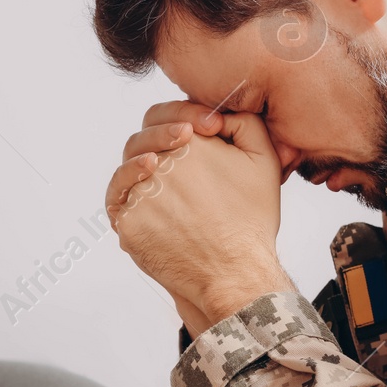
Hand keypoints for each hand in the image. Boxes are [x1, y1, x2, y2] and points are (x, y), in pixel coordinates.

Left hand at [105, 101, 294, 327]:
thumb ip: (244, 122)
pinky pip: (122, 206)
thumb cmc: (252, 219)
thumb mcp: (264, 160)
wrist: (235, 273)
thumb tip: (216, 112)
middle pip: (141, 144)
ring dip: (141, 176)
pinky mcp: (127, 224)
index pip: (162, 116)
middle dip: (158, 148)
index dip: (174, 121)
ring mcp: (138, 195)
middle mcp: (158, 165)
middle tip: (178, 167)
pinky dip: (135, 206)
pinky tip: (158, 213)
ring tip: (164, 186)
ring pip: (128, 175)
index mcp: (189, 143)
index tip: (193, 134)